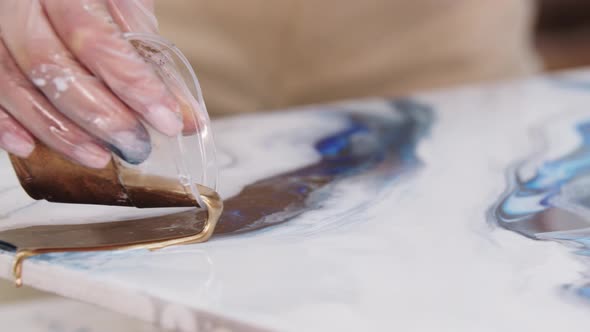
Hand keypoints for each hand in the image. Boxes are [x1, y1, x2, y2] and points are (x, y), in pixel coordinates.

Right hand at [0, 0, 183, 167]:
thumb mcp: (124, 1)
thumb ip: (148, 51)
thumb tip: (183, 113)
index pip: (96, 39)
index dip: (134, 85)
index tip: (168, 120)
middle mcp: (17, 3)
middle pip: (50, 66)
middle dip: (99, 116)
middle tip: (135, 145)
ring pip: (12, 85)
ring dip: (59, 131)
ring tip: (99, 156)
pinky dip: (5, 124)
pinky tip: (31, 148)